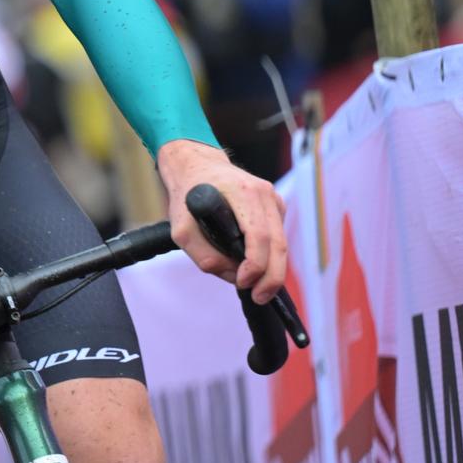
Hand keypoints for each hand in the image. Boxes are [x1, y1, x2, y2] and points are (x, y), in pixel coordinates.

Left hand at [157, 139, 288, 303]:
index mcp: (243, 193)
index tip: (243, 283)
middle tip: (259, 297)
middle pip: (279, 244)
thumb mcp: (181, 227)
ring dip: (271, 269)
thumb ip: (201, 254)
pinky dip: (268, 256)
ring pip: (281, 243)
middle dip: (271, 277)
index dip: (255, 266)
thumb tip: (230, 273)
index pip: (259, 237)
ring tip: (256, 288)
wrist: (198, 165)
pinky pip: (277, 237)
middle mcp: (264, 194)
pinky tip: (253, 266)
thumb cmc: (188, 194)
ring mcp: (273, 199)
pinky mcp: (275, 206)